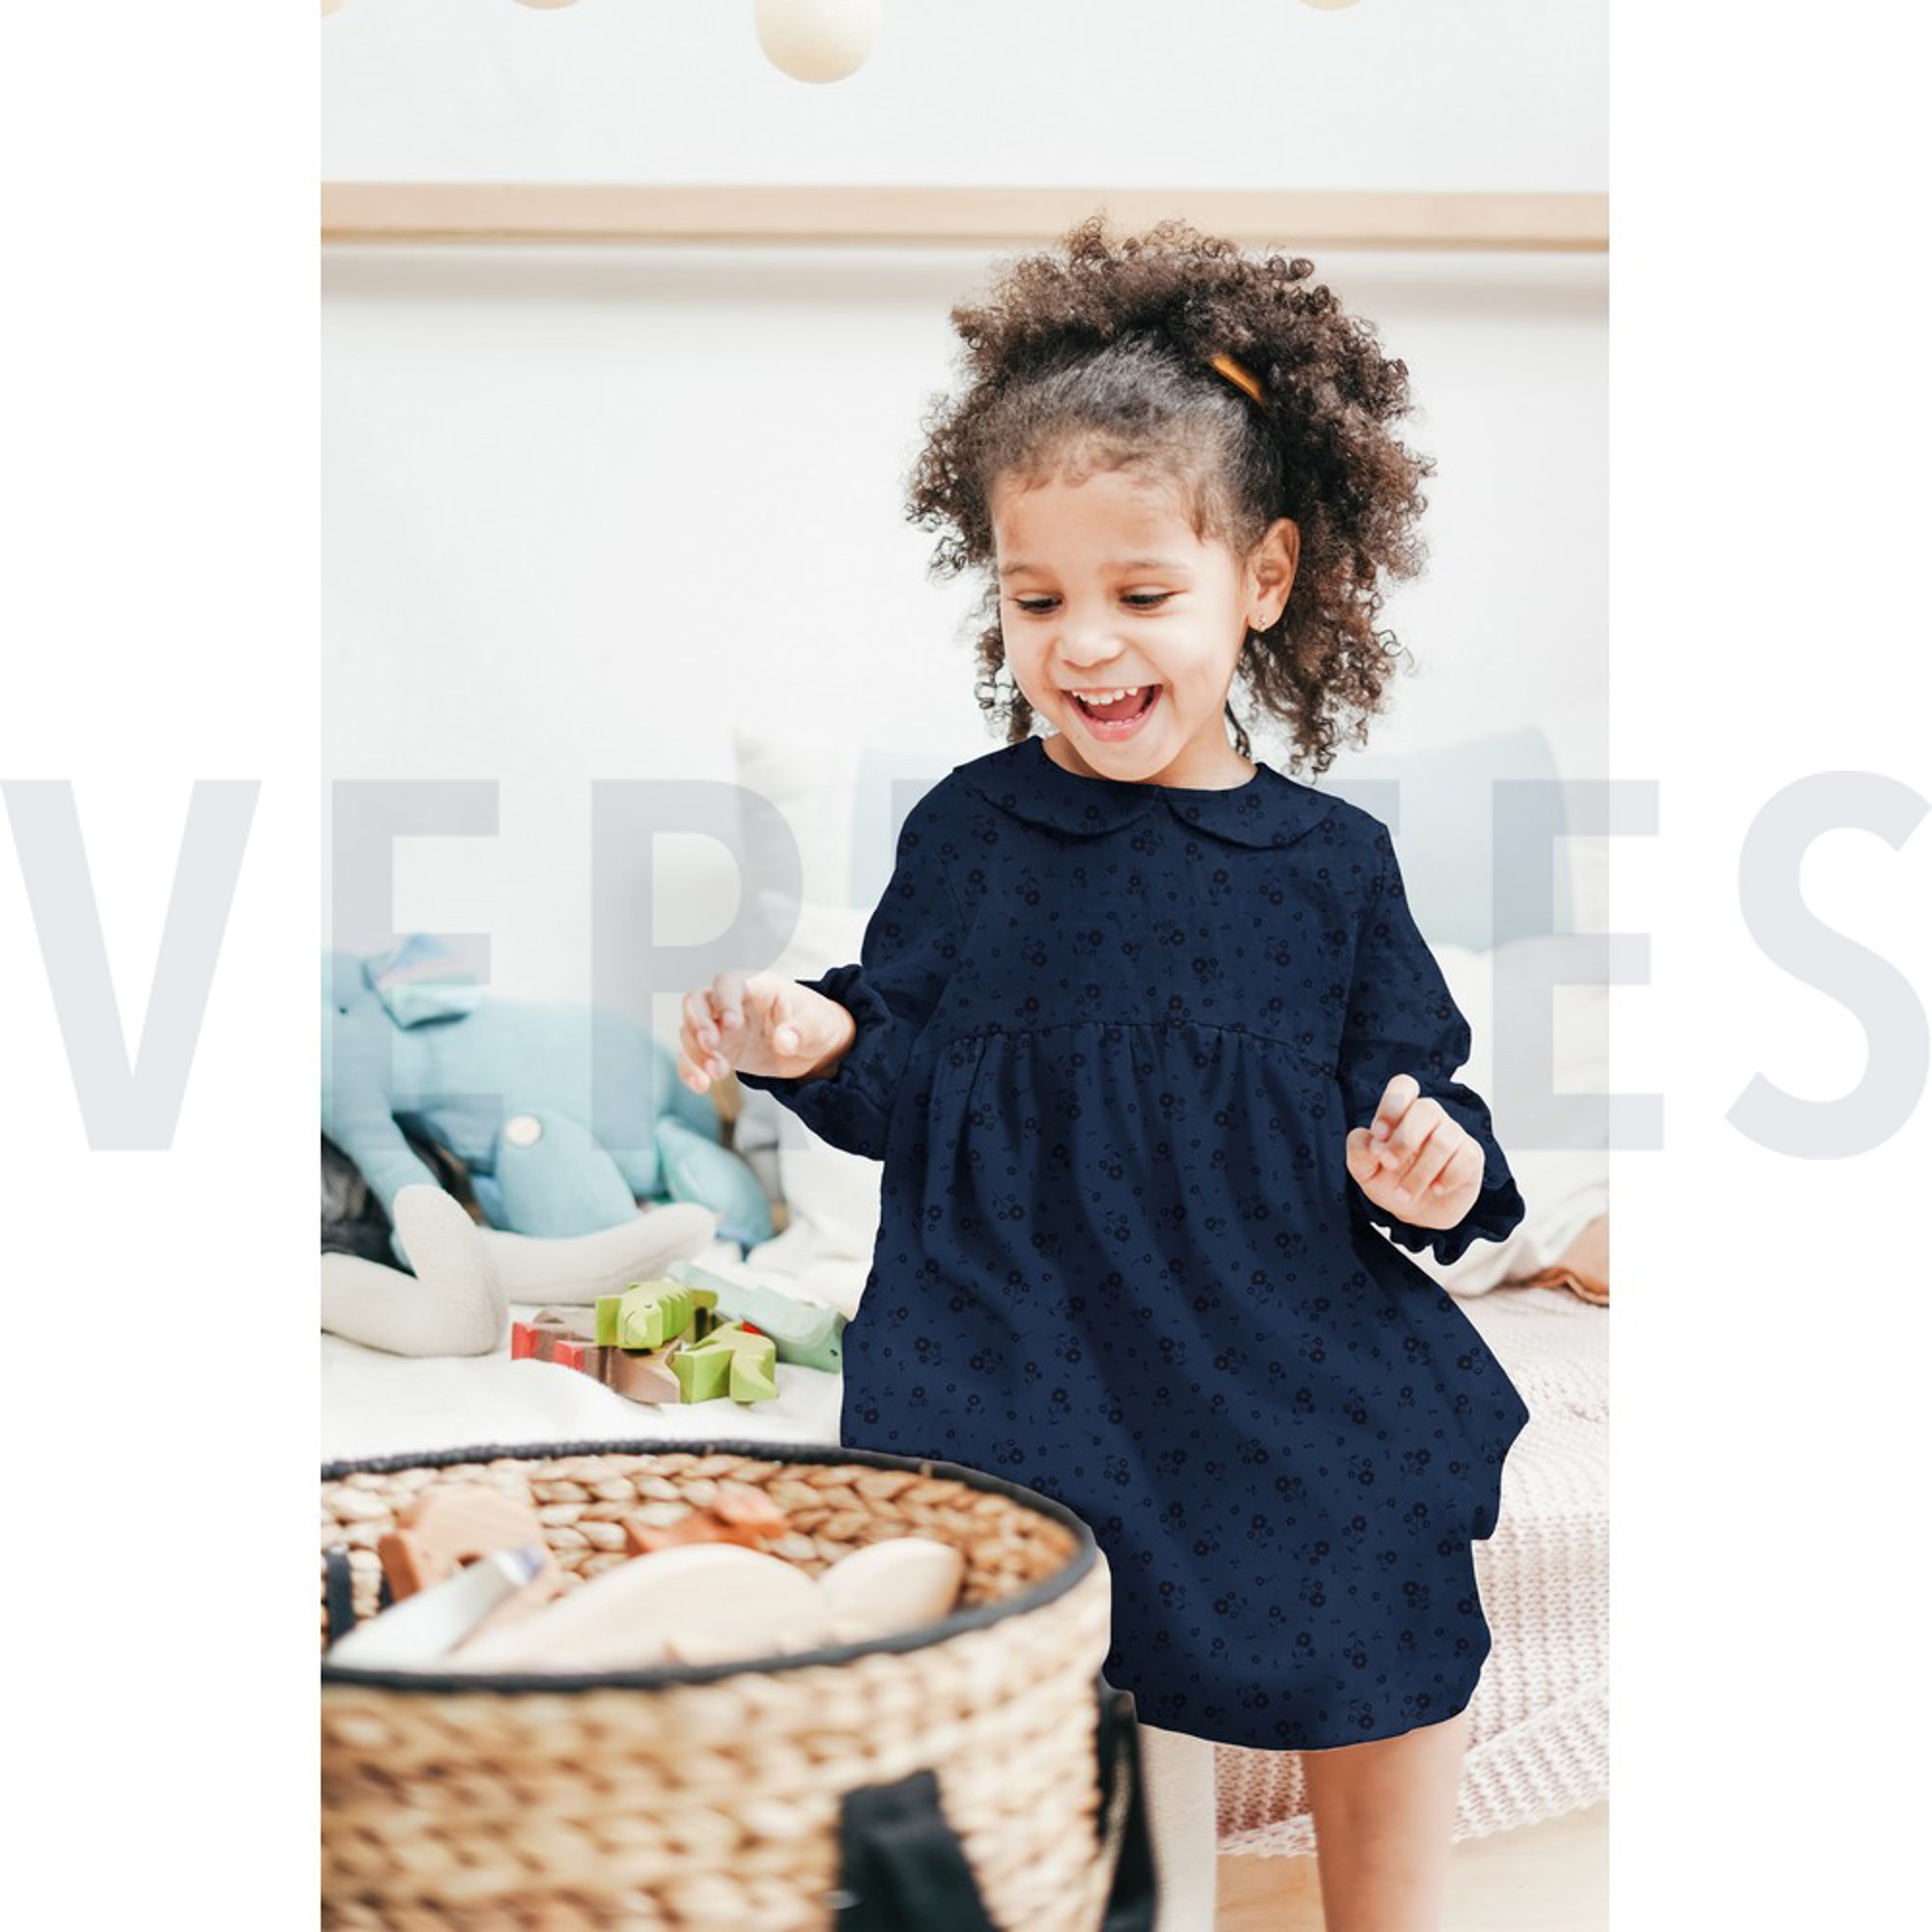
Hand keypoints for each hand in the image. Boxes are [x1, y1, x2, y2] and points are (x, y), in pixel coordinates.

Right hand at [677, 971, 856, 1094]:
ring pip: (689, 1029)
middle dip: (698, 1023)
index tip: (732, 1025)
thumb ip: (803, 1031)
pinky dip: (690, 1070)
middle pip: (697, 1000)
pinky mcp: (718, 1050)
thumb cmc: (816, 1024)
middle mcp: (732, 1002)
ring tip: (718, 1073)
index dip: (725, 1001)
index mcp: (756, 986)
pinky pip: (692, 1056)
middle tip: (712, 1047)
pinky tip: (701, 1086)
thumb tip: (784, 1042)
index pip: (728, 983)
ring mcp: (720, 1026)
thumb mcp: (819, 1026)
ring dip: (696, 1052)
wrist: (813, 1047)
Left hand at [1344, 1073, 1483, 1231]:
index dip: (1392, 1105)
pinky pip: (1465, 1159)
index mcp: (1402, 1111)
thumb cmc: (1389, 1180)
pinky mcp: (1472, 1155)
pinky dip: (1447, 1178)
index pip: (1404, 1085)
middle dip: (1404, 1141)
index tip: (1378, 1135)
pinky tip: (1435, 1190)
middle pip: (1426, 1109)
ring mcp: (1454, 1134)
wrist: (1416, 1211)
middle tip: (1389, 1165)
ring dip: (1419, 1172)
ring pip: (1442, 1141)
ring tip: (1404, 1194)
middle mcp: (1431, 1116)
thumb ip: (1359, 1150)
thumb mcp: (1364, 1169)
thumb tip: (1369, 1140)